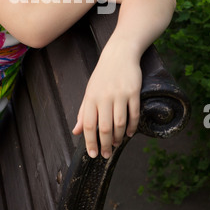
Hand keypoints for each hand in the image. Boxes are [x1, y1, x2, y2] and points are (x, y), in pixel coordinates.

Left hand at [72, 41, 141, 158]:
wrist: (119, 54)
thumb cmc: (103, 75)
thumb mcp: (89, 91)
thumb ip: (83, 112)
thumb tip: (76, 131)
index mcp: (91, 97)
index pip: (89, 125)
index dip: (90, 142)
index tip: (93, 154)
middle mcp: (104, 97)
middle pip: (105, 127)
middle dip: (106, 145)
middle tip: (107, 155)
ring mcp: (120, 95)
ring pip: (120, 123)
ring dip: (119, 138)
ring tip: (117, 144)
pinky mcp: (133, 92)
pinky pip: (134, 114)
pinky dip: (132, 127)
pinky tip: (129, 133)